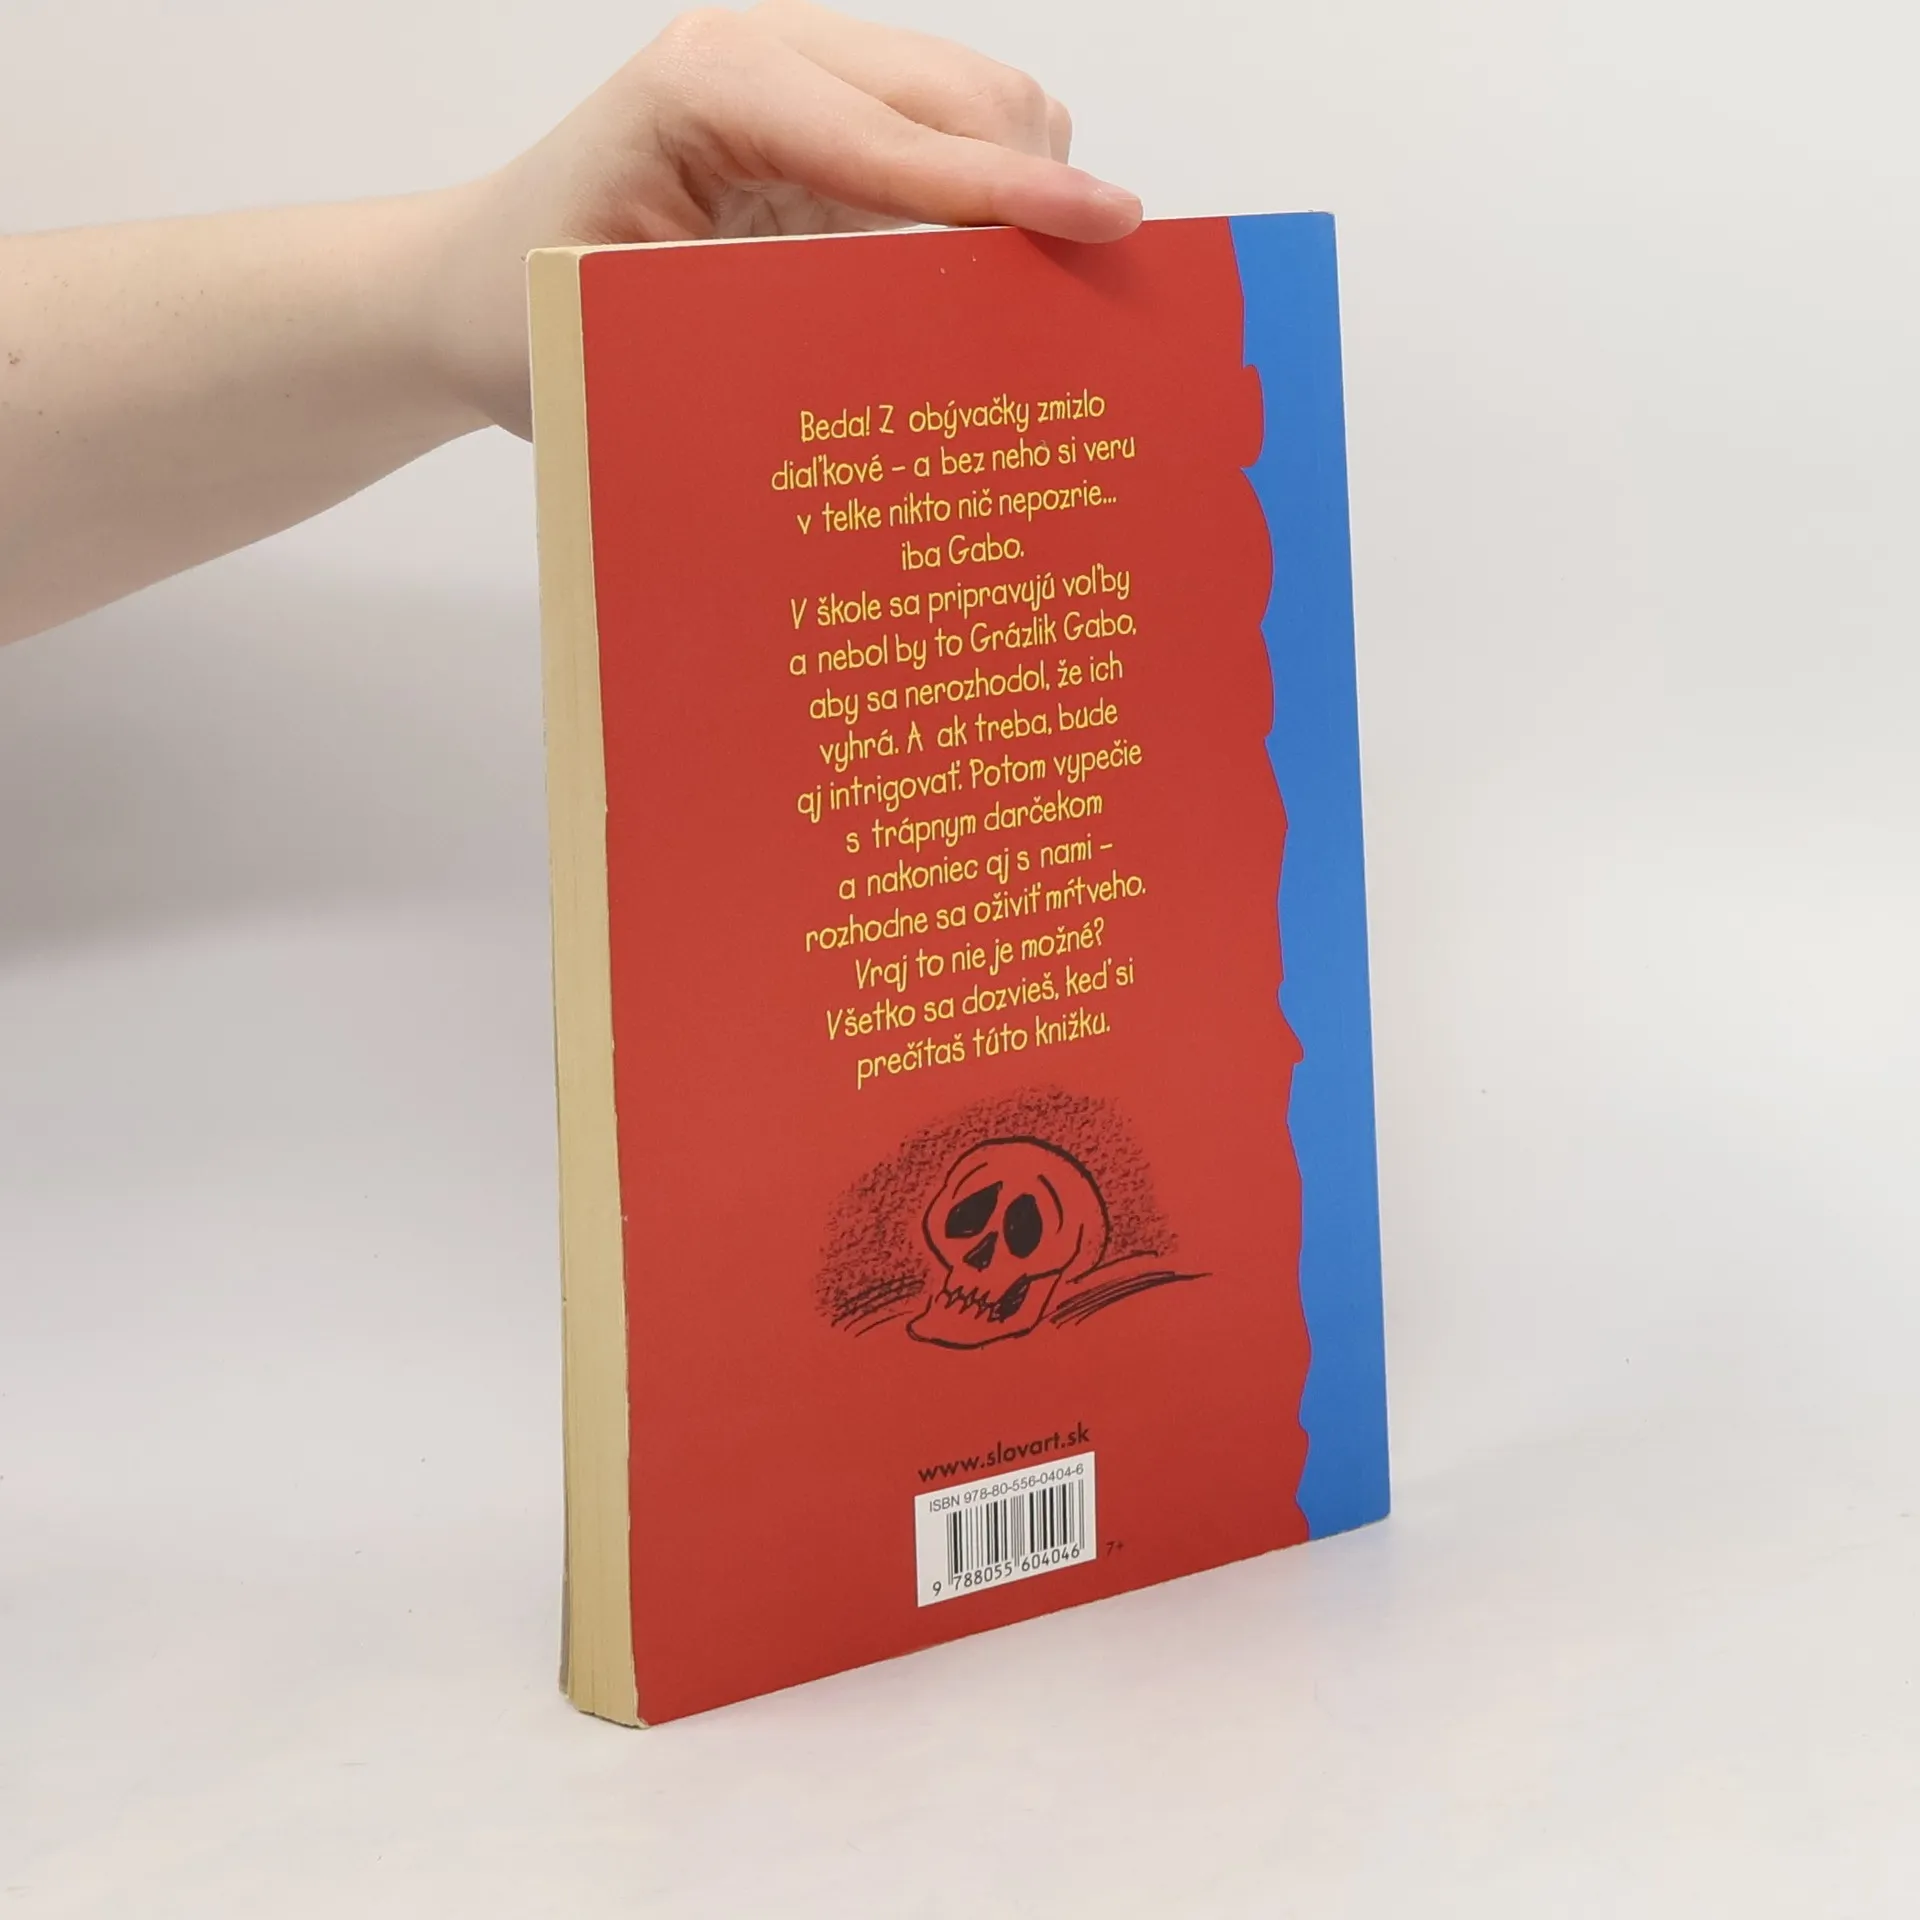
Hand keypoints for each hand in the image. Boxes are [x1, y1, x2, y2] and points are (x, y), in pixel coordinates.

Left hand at [431, 2, 1142, 434]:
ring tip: (1016, 304)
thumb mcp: (633, 343)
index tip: (1106, 229)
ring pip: (982, 102)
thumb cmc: (528, 320)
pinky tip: (973, 277)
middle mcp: (767, 49)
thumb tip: (925, 359)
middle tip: (1069, 316)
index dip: (1008, 193)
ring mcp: (804, 69)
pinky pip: (953, 134)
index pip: (897, 138)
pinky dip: (990, 198)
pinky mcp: (828, 111)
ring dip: (1019, 193)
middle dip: (1034, 192)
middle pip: (967, 95)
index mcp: (708, 88)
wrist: (472, 289)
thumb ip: (773, 330)